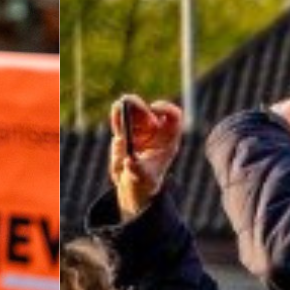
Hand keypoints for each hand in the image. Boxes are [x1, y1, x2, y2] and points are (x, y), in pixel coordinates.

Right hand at [104, 95, 181, 214]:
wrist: (133, 185)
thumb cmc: (145, 182)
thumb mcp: (143, 178)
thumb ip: (136, 169)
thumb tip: (129, 159)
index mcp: (168, 139)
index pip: (173, 116)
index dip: (165, 108)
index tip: (153, 109)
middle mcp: (154, 131)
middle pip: (149, 110)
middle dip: (139, 105)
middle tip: (129, 103)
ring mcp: (139, 131)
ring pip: (134, 112)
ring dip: (127, 106)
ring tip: (119, 105)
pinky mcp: (125, 133)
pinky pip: (121, 121)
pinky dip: (117, 115)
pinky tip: (116, 109)